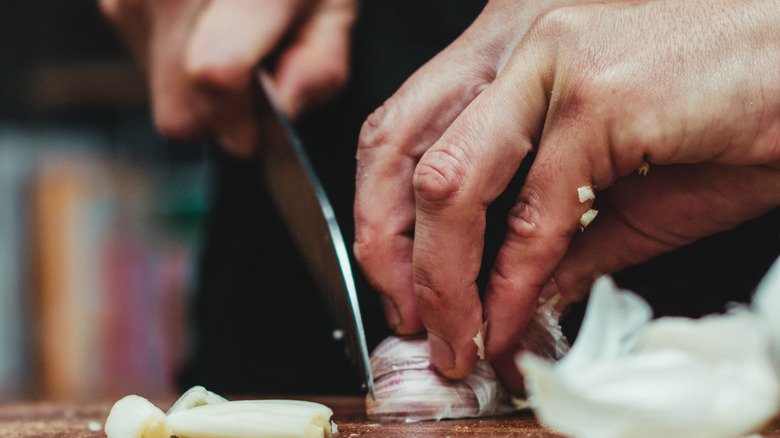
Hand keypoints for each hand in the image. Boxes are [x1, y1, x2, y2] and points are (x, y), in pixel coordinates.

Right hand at [100, 0, 356, 155]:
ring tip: (229, 37)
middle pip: (177, 106)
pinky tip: (203, 23)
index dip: (236, 123)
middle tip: (251, 85)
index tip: (255, 134)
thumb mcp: (335, 3)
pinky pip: (141, 58)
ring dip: (196, 88)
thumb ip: (318, 65)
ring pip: (157, 90)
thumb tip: (277, 118)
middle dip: (220, 118)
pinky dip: (173, 58)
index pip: (216, 73)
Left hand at [354, 0, 779, 388]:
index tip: (398, 283)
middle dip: (385, 247)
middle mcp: (515, 39)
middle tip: (408, 318)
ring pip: (447, 183)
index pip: (403, 128)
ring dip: (440, 280)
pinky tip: (511, 323)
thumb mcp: (618, 187)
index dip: (381, 213)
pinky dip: (514, 284)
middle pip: (397, 147)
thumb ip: (553, 241)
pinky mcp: (602, 97)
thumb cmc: (728, 117)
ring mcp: (553, 61)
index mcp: (505, 47)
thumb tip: (508, 303)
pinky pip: (534, 214)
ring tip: (453, 338)